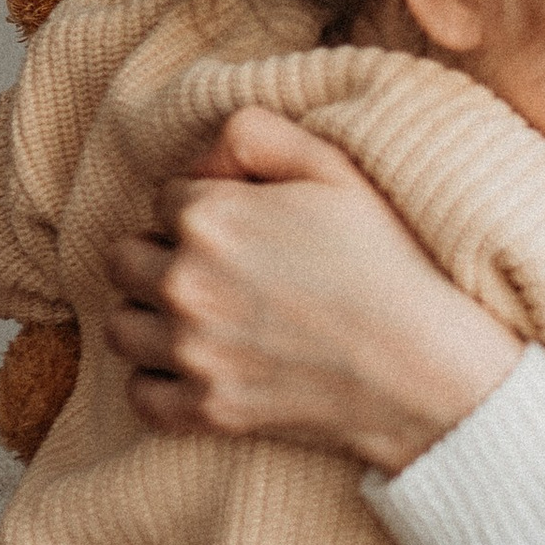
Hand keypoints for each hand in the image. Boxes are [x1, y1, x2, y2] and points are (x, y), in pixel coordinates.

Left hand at [103, 106, 519, 473]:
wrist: (423, 366)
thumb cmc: (387, 263)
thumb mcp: (336, 171)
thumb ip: (257, 135)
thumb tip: (202, 152)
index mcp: (208, 216)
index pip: (163, 199)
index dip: (204, 207)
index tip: (245, 229)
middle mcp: (185, 282)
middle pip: (125, 259)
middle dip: (161, 258)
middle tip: (216, 272)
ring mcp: (191, 351)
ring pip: (120, 326)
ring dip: (150, 319)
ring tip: (199, 319)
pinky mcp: (205, 409)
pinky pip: (140, 395)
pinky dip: (160, 384)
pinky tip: (198, 368)